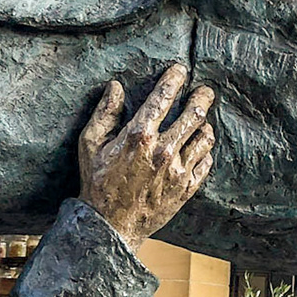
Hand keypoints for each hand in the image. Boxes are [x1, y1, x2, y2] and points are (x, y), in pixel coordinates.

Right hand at [77, 65, 214, 248]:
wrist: (109, 226)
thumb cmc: (97, 182)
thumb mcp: (90, 144)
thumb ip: (104, 113)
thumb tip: (115, 86)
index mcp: (139, 135)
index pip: (164, 96)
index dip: (175, 78)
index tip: (180, 70)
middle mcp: (163, 150)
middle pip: (194, 113)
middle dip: (202, 97)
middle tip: (205, 91)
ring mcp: (177, 170)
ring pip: (205, 137)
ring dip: (205, 124)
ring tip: (201, 121)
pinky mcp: (186, 188)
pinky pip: (206, 162)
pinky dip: (205, 151)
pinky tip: (198, 147)